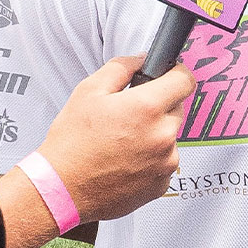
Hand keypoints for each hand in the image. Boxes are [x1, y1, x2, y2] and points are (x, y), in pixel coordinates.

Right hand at [38, 56, 194, 222]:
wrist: (63, 188)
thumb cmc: (73, 141)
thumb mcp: (88, 90)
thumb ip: (120, 67)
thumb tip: (140, 60)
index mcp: (147, 108)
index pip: (184, 80)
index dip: (176, 72)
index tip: (167, 74)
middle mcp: (163, 136)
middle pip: (176, 107)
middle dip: (157, 104)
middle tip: (127, 112)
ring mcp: (165, 164)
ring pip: (170, 135)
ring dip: (154, 132)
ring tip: (120, 140)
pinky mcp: (161, 185)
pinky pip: (164, 161)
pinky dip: (150, 157)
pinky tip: (123, 159)